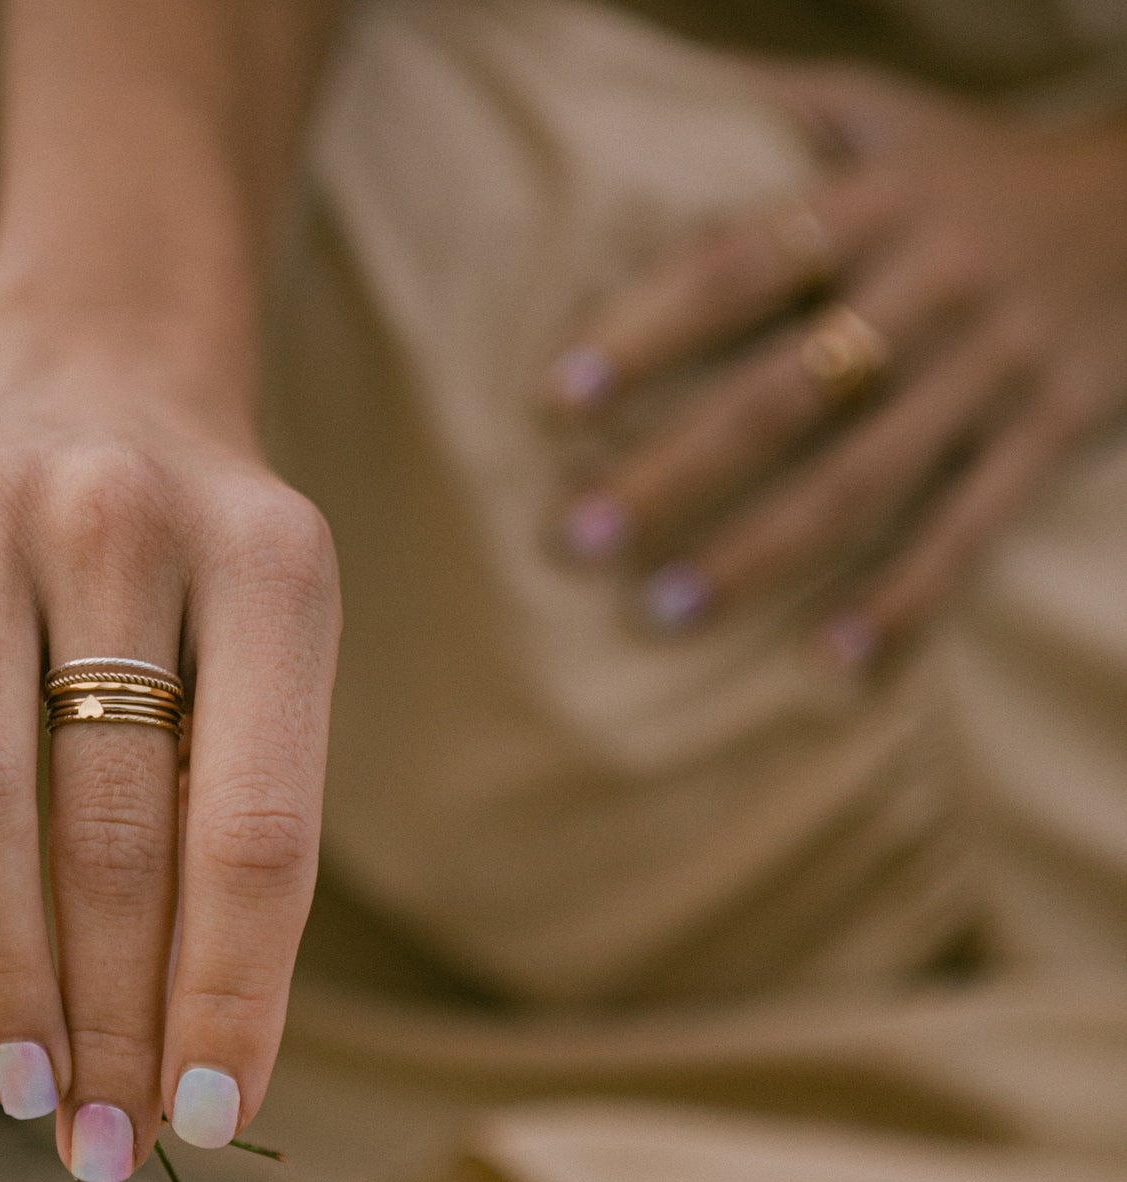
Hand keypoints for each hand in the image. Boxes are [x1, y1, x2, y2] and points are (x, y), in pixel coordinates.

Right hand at [0, 308, 338, 1175]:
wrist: (118, 363)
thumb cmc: (211, 566)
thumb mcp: (281, 657)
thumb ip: (247, 820)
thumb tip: (199, 1067)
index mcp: (273, 568)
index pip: (252, 830)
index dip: (230, 991)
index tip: (207, 1117)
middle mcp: (121, 519)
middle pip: (106, 828)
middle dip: (112, 1013)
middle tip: (105, 1144)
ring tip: (21, 1090)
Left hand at [545, 66, 1126, 663]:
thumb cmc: (982, 170)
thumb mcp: (887, 113)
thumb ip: (775, 110)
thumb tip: (637, 96)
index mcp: (878, 203)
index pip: (738, 269)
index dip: (646, 332)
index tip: (555, 401)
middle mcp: (931, 287)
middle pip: (780, 394)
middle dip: (672, 474)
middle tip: (579, 543)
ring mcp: (993, 370)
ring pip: (860, 479)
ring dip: (757, 555)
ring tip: (664, 614)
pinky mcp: (1050, 435)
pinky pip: (968, 532)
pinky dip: (904, 603)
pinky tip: (832, 663)